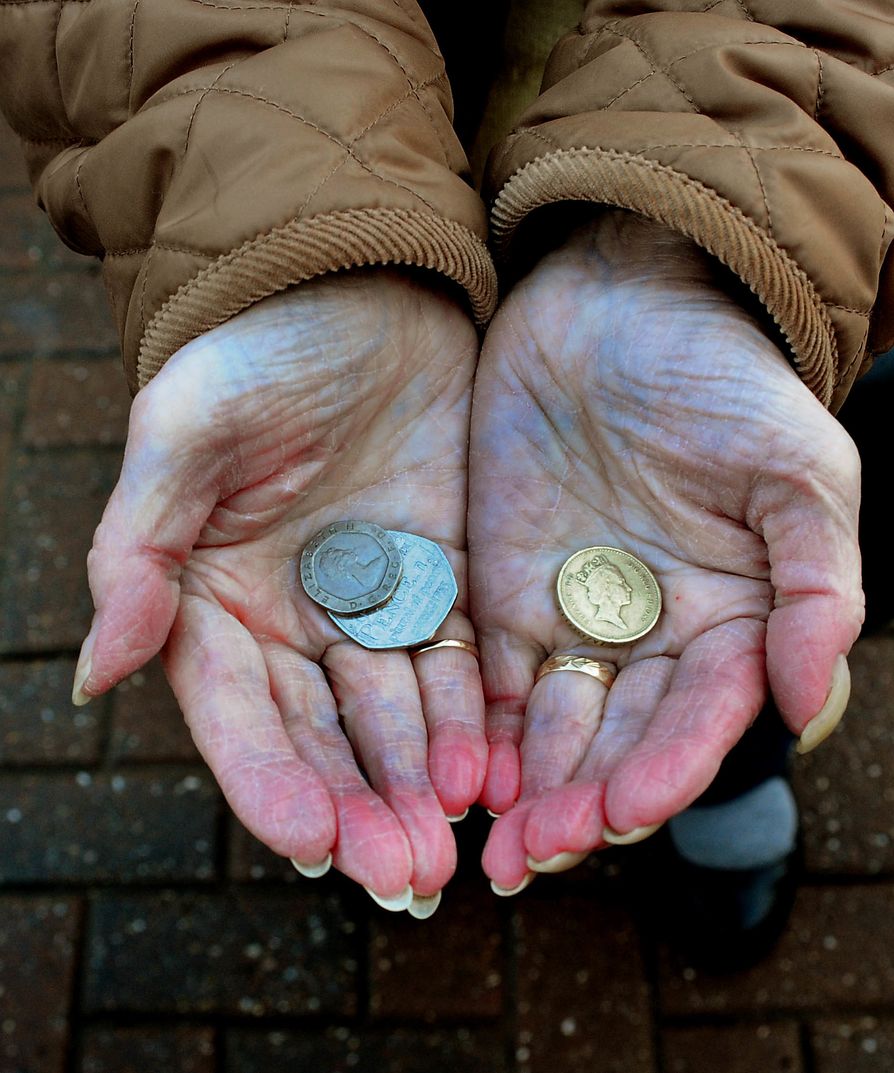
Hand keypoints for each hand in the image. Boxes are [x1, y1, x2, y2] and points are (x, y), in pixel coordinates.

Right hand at [73, 271, 485, 904]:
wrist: (360, 286)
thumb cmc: (255, 350)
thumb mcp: (185, 437)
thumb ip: (138, 554)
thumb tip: (93, 674)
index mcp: (217, 599)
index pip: (239, 717)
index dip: (272, 784)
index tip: (317, 844)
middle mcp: (294, 618)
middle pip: (325, 737)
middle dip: (363, 809)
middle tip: (411, 877)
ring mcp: (375, 602)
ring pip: (398, 715)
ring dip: (423, 780)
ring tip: (458, 838)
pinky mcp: (445, 578)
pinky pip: (458, 664)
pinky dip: (473, 718)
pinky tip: (497, 765)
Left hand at [468, 214, 862, 889]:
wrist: (622, 300)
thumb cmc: (723, 378)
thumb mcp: (798, 471)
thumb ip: (817, 589)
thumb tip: (808, 707)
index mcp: (728, 623)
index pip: (697, 720)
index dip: (663, 771)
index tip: (621, 811)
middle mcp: (648, 638)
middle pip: (614, 743)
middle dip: (578, 804)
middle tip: (532, 857)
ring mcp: (567, 618)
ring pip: (543, 728)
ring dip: (519, 789)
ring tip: (487, 846)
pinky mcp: (495, 593)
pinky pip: (479, 677)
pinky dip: (468, 729)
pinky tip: (449, 771)